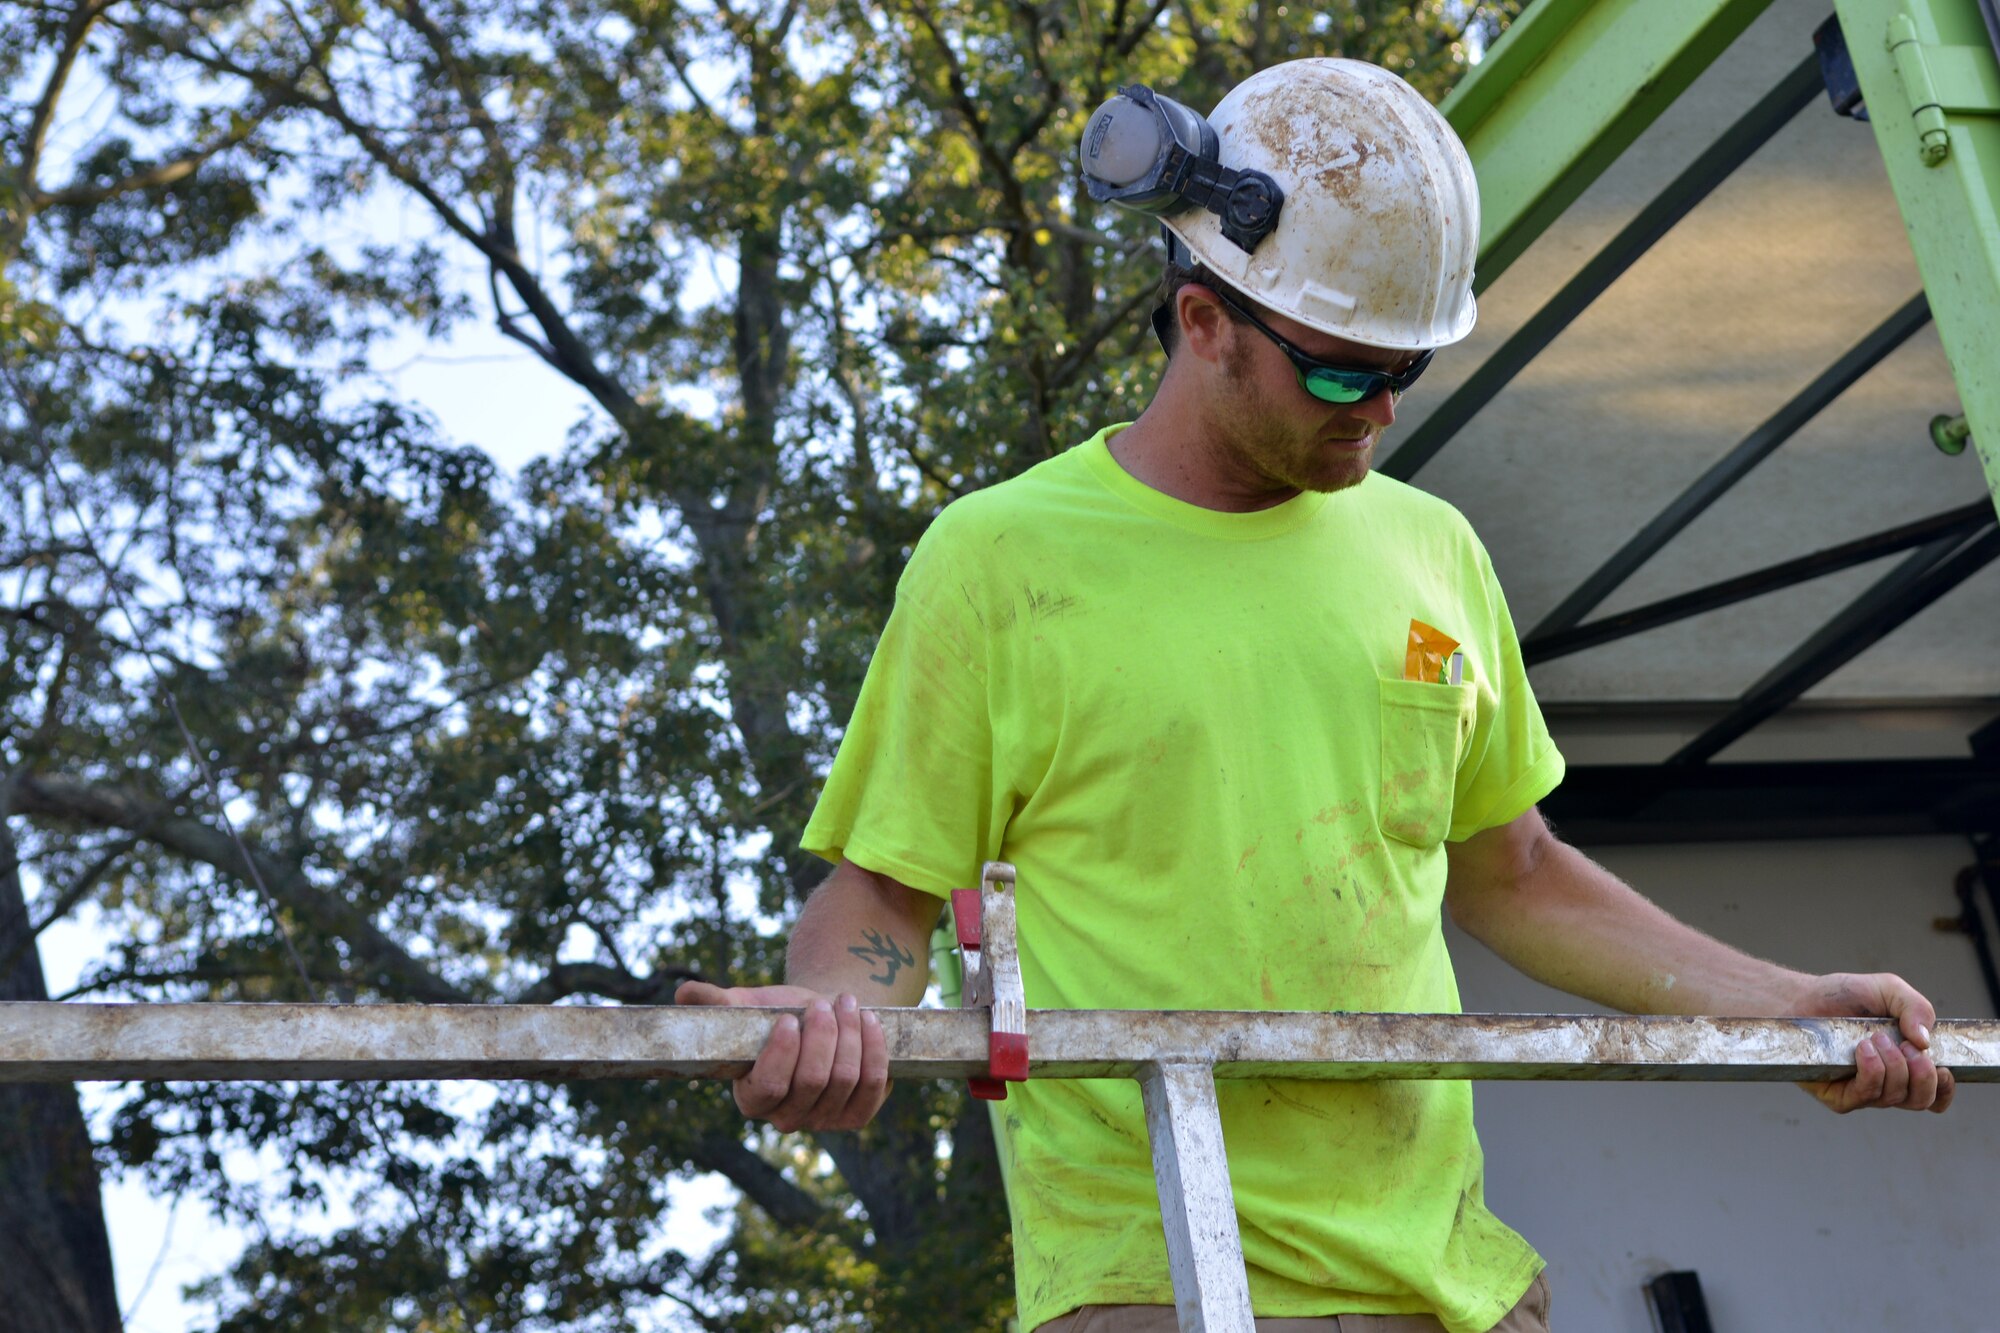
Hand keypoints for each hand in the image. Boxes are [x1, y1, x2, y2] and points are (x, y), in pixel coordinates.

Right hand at [674, 981, 890, 1130]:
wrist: (825, 1017)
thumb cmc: (780, 1013)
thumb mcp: (748, 1006)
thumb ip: (716, 1004)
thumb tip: (684, 995)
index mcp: (752, 1097)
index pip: (768, 1087)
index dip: (783, 1054)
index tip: (789, 1018)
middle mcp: (787, 1117)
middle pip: (812, 1081)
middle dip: (822, 1036)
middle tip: (821, 1003)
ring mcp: (824, 1120)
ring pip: (845, 1079)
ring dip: (850, 1035)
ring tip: (846, 1003)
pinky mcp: (857, 1115)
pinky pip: (872, 1085)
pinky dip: (874, 1049)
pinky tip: (869, 1020)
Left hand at [1793, 972, 1954, 1114]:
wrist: (1803, 997)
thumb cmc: (1846, 997)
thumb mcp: (1889, 990)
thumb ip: (1916, 1007)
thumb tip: (1925, 1042)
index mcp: (1906, 1064)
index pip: (1936, 1095)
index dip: (1945, 1088)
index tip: (1941, 1067)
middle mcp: (1887, 1083)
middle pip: (1921, 1100)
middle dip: (1922, 1075)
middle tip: (1907, 1046)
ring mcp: (1862, 1091)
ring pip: (1895, 1097)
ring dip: (1893, 1066)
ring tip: (1874, 1037)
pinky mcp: (1837, 1096)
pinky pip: (1866, 1096)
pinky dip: (1872, 1071)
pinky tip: (1863, 1049)